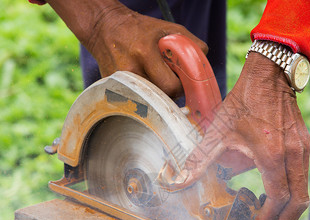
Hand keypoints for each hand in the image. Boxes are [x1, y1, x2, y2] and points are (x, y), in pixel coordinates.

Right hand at [46, 0, 207, 97]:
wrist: (105, 28)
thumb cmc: (141, 29)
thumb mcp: (169, 29)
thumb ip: (191, 44)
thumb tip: (204, 63)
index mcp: (144, 53)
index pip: (171, 86)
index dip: (180, 86)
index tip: (181, 81)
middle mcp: (130, 70)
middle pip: (160, 97)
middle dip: (170, 92)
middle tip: (171, 82)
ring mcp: (119, 82)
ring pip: (149, 101)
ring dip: (158, 94)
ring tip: (156, 79)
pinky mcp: (112, 89)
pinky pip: (136, 99)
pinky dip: (144, 94)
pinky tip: (143, 80)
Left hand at [172, 52, 309, 219]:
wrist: (269, 76)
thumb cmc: (243, 102)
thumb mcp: (217, 132)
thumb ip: (199, 161)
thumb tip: (178, 183)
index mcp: (272, 155)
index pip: (278, 198)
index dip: (269, 217)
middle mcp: (293, 155)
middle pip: (299, 200)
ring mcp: (302, 149)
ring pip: (303, 188)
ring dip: (290, 207)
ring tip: (273, 216)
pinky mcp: (304, 143)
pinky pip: (302, 174)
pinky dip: (293, 190)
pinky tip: (276, 191)